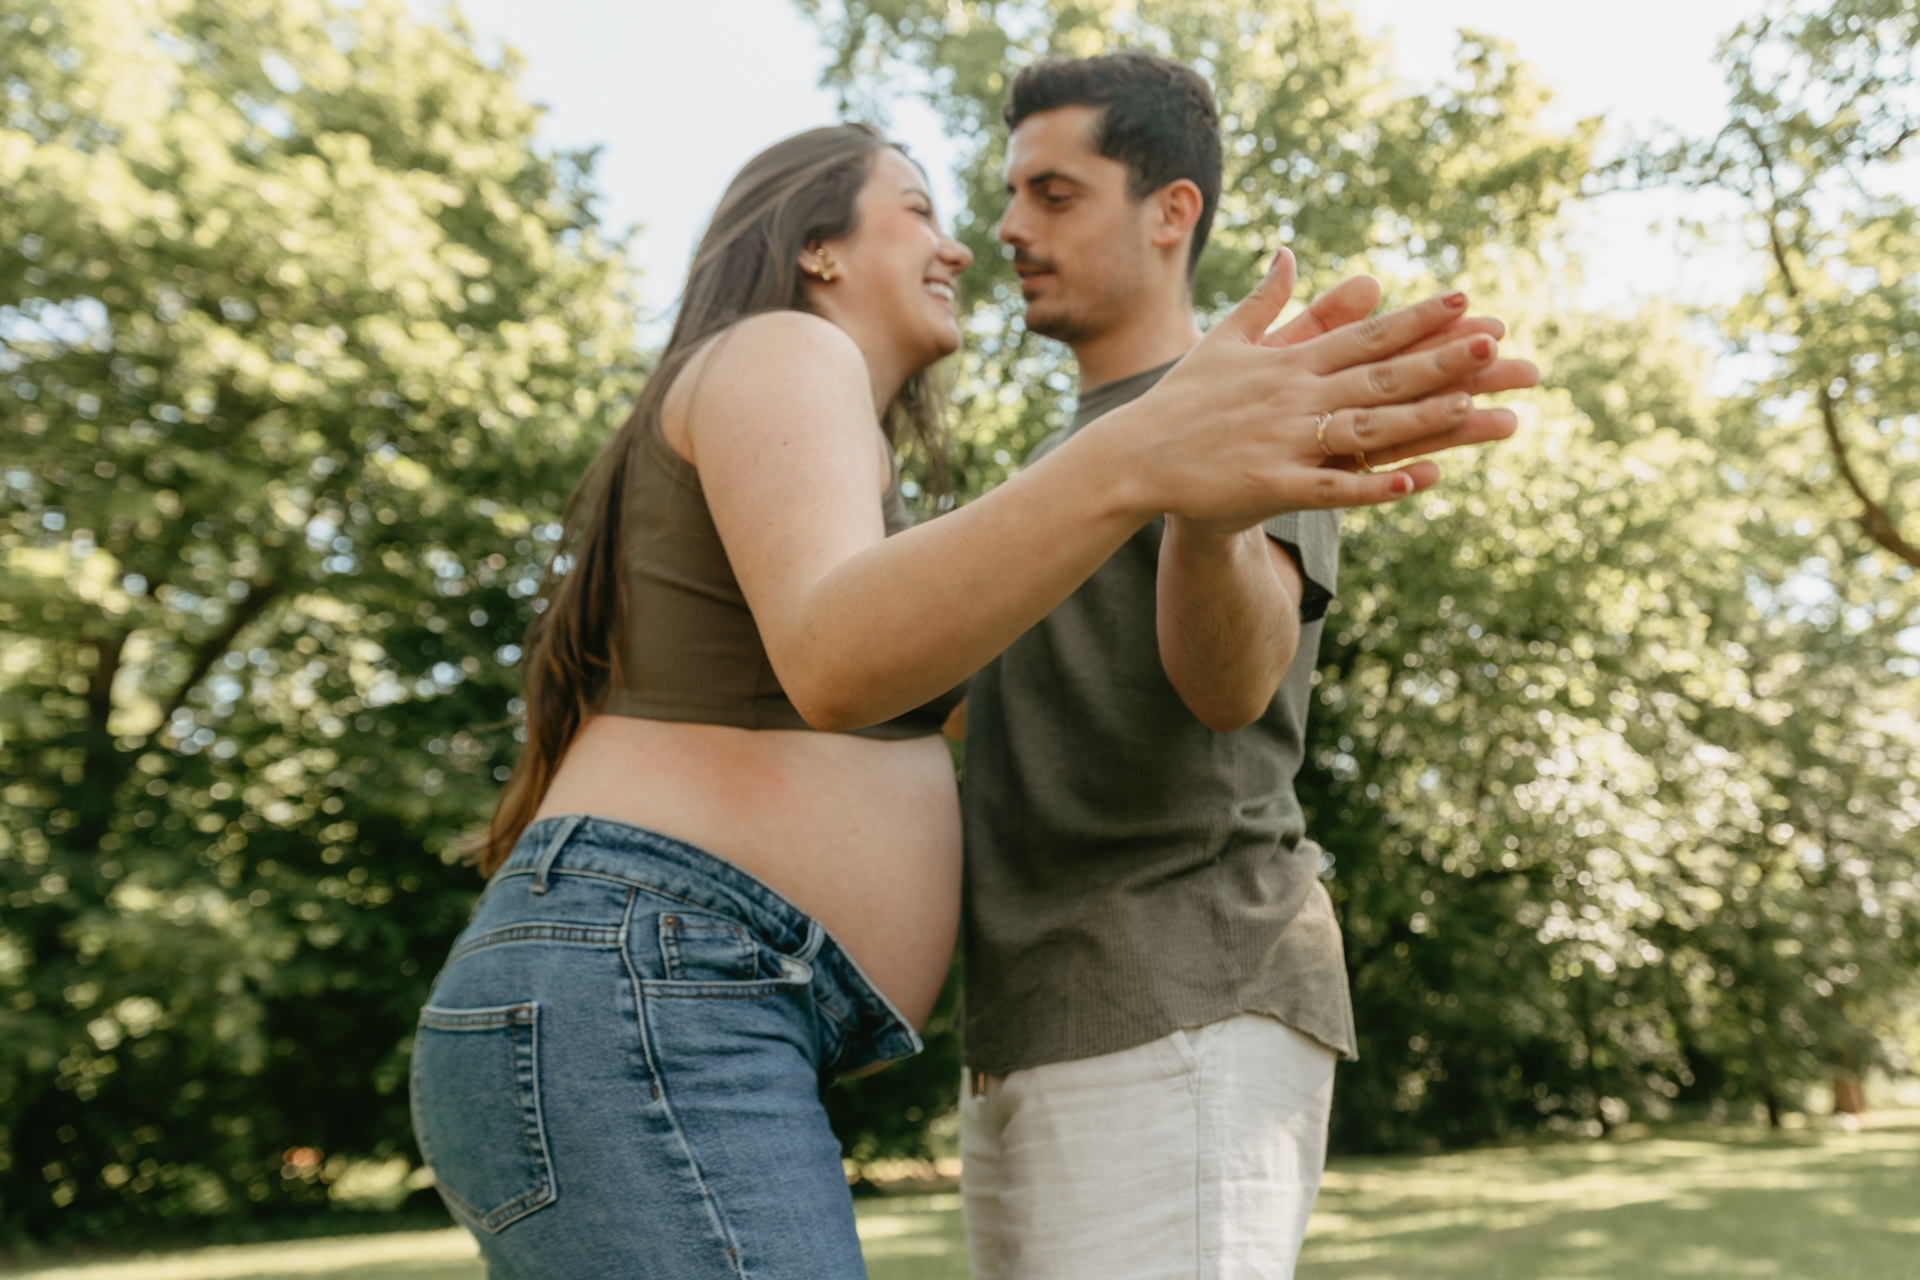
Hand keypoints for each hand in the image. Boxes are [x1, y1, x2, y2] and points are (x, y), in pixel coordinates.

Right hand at [1099, 248, 1509, 527]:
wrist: (1133, 457)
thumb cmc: (1181, 400)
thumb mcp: (1224, 341)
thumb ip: (1268, 300)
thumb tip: (1290, 253)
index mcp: (1287, 362)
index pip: (1364, 334)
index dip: (1417, 319)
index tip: (1465, 301)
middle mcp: (1291, 395)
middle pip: (1378, 376)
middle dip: (1438, 360)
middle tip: (1494, 344)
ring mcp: (1283, 440)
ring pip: (1365, 428)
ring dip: (1420, 417)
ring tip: (1472, 406)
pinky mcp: (1271, 484)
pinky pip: (1333, 486)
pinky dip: (1375, 485)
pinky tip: (1417, 481)